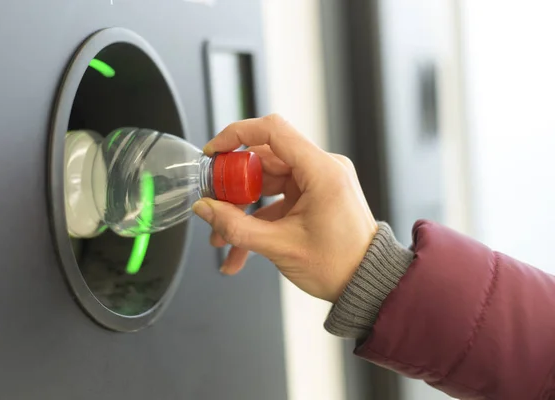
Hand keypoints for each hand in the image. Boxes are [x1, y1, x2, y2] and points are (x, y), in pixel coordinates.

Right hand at [192, 114, 377, 302]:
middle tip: (213, 208)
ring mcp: (318, 182)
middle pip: (263, 161)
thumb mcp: (281, 247)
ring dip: (242, 211)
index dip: (236, 135)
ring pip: (266, 184)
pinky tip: (240, 250)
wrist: (368, 284)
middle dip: (233, 188)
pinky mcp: (314, 197)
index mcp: (322, 171)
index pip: (273, 131)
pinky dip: (259, 221)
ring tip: (223, 239)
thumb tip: (205, 209)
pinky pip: (277, 200)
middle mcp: (322, 169)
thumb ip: (236, 227)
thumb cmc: (341, 266)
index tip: (213, 152)